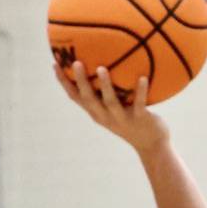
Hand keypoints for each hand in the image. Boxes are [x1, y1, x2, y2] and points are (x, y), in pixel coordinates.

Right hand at [55, 61, 169, 155]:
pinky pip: (140, 104)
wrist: (151, 145)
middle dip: (81, 82)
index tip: (55, 64)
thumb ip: (107, 90)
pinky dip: (141, 91)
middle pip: (89, 100)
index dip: (64, 82)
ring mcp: (122, 119)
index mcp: (97, 113)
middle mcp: (106, 117)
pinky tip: (143, 77)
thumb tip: (101, 62)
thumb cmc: (132, 121)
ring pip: (111, 102)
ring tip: (101, 68)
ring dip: (105, 86)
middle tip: (76, 62)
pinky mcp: (140, 120)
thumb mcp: (115, 108)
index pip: (75, 97)